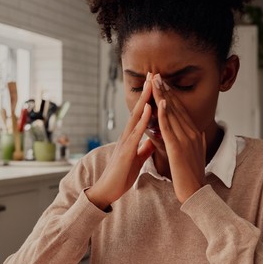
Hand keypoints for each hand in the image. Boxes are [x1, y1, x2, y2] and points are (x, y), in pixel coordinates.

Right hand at [85, 75, 155, 209]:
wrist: (108, 190)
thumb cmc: (122, 175)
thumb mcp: (137, 159)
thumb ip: (144, 148)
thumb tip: (152, 140)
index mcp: (131, 137)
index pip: (141, 114)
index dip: (148, 99)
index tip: (155, 84)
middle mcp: (127, 135)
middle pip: (138, 109)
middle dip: (145, 91)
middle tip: (152, 73)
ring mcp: (125, 141)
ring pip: (136, 116)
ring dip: (144, 99)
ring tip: (151, 84)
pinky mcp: (126, 150)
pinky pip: (136, 132)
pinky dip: (143, 119)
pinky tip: (149, 108)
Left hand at [151, 74, 206, 203]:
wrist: (196, 193)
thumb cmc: (192, 176)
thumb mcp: (194, 154)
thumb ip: (194, 141)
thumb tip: (197, 134)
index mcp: (194, 134)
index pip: (180, 110)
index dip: (171, 95)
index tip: (163, 82)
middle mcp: (192, 133)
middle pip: (176, 107)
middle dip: (166, 90)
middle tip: (156, 74)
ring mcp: (186, 140)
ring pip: (172, 113)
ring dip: (163, 96)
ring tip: (156, 81)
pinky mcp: (178, 148)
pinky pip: (170, 128)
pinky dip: (164, 114)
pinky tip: (160, 102)